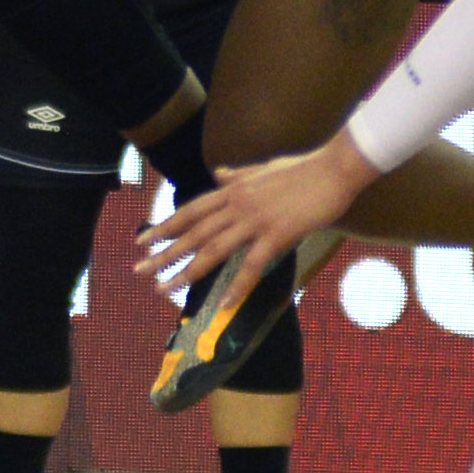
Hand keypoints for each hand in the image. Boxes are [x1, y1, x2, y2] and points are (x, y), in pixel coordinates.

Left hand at [136, 131, 377, 283]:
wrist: (334, 169)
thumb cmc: (303, 168)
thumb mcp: (263, 169)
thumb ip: (238, 175)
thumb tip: (220, 172)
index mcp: (232, 190)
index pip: (190, 211)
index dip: (165, 226)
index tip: (143, 240)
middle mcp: (237, 205)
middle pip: (193, 233)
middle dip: (164, 252)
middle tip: (139, 269)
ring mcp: (255, 221)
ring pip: (213, 250)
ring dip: (187, 271)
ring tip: (164, 288)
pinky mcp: (277, 235)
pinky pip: (251, 265)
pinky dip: (237, 286)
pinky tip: (224, 303)